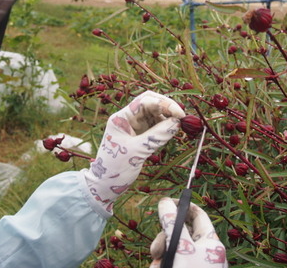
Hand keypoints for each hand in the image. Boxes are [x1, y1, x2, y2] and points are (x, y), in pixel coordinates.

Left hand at [84, 91, 184, 211]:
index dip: (164, 104)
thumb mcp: (137, 152)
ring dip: (167, 117)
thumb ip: (157, 136)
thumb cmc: (115, 169)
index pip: (145, 101)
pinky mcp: (140, 136)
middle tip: (182, 117)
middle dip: (167, 107)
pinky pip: (155, 126)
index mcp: (121, 118)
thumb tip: (177, 123)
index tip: (180, 114)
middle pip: (151, 103)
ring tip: (179, 125)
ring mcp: (134, 127)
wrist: (104, 185)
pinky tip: (172, 131)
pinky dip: (165, 127)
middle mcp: (128, 119)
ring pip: (154, 114)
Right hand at [150, 198, 227, 267]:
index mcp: (209, 241)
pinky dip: (161, 265)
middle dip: (164, 239)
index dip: (182, 206)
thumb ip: (172, 222)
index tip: (165, 203)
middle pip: (180, 232)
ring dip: (161, 256)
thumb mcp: (180, 247)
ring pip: (171, 249)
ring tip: (160, 266)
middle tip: (157, 250)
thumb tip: (164, 200)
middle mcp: (202, 252)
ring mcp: (193, 263)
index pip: (197, 214)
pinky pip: (169, 262)